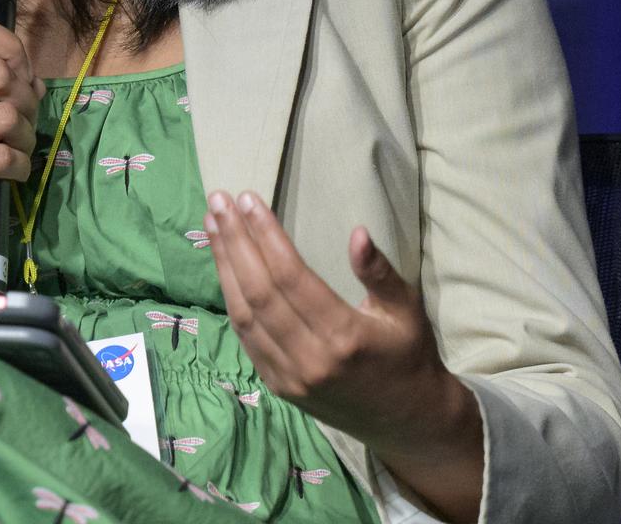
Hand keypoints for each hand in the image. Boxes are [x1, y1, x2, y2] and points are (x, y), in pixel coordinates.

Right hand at [0, 15, 44, 285]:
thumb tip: (32, 80)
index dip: (6, 44)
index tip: (17, 72)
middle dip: (24, 97)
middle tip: (22, 120)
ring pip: (7, 116)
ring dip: (26, 136)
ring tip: (18, 149)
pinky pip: (3, 157)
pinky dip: (20, 166)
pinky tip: (13, 172)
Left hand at [205, 190, 482, 521]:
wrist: (406, 421)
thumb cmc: (408, 354)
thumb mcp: (406, 309)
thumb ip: (379, 272)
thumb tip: (358, 233)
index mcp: (344, 337)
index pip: (291, 276)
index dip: (266, 235)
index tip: (248, 200)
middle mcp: (310, 359)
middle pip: (260, 291)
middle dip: (235, 241)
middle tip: (219, 200)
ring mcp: (289, 377)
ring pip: (244, 313)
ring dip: (224, 265)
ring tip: (212, 223)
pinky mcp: (278, 386)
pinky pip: (245, 336)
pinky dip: (230, 297)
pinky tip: (223, 265)